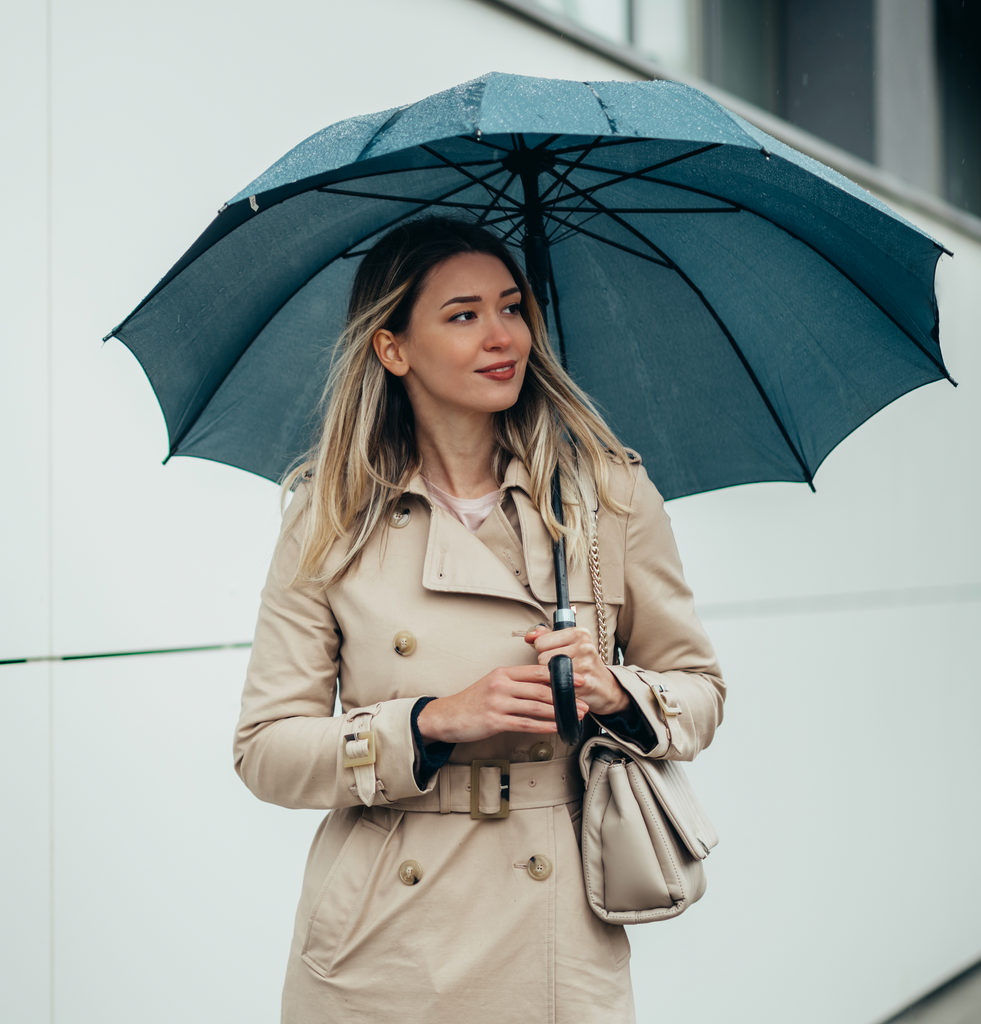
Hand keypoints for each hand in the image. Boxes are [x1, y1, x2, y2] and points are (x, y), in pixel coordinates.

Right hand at [416, 664, 588, 744]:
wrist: (447, 716)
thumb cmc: (472, 702)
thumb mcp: (493, 684)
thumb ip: (515, 683)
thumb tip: (543, 688)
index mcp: (504, 673)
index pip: (537, 671)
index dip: (560, 675)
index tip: (578, 679)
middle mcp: (501, 684)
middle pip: (540, 689)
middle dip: (565, 696)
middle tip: (583, 702)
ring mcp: (498, 702)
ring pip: (536, 706)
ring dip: (559, 712)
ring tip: (574, 716)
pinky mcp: (495, 721)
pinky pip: (525, 723)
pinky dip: (543, 726)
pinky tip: (556, 728)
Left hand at [525, 626, 629, 716]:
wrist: (606, 688)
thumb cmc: (584, 664)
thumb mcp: (568, 645)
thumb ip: (546, 637)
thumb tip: (529, 636)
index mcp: (579, 633)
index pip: (541, 642)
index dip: (543, 652)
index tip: (556, 656)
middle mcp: (584, 646)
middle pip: (542, 658)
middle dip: (547, 668)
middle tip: (562, 670)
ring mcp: (586, 664)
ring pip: (548, 674)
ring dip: (552, 681)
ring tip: (565, 679)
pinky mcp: (585, 683)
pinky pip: (557, 688)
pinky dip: (558, 692)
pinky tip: (568, 689)